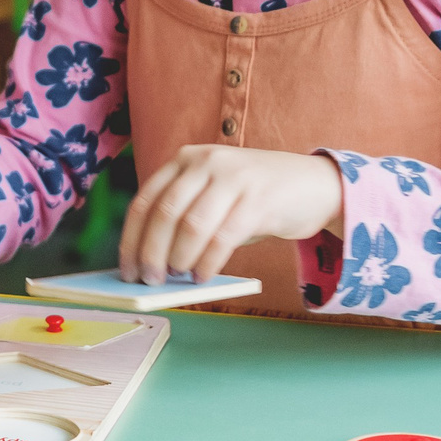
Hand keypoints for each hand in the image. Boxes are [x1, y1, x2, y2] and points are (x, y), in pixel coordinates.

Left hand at [120, 146, 343, 285]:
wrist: (314, 184)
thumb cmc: (253, 199)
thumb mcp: (213, 196)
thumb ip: (184, 219)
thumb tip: (151, 263)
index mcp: (185, 159)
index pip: (144, 201)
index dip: (131, 240)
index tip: (126, 271)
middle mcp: (205, 162)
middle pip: (164, 213)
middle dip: (152, 254)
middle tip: (150, 281)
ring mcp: (233, 177)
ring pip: (191, 226)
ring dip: (180, 259)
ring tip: (180, 279)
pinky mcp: (258, 198)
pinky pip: (223, 237)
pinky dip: (208, 262)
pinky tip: (204, 276)